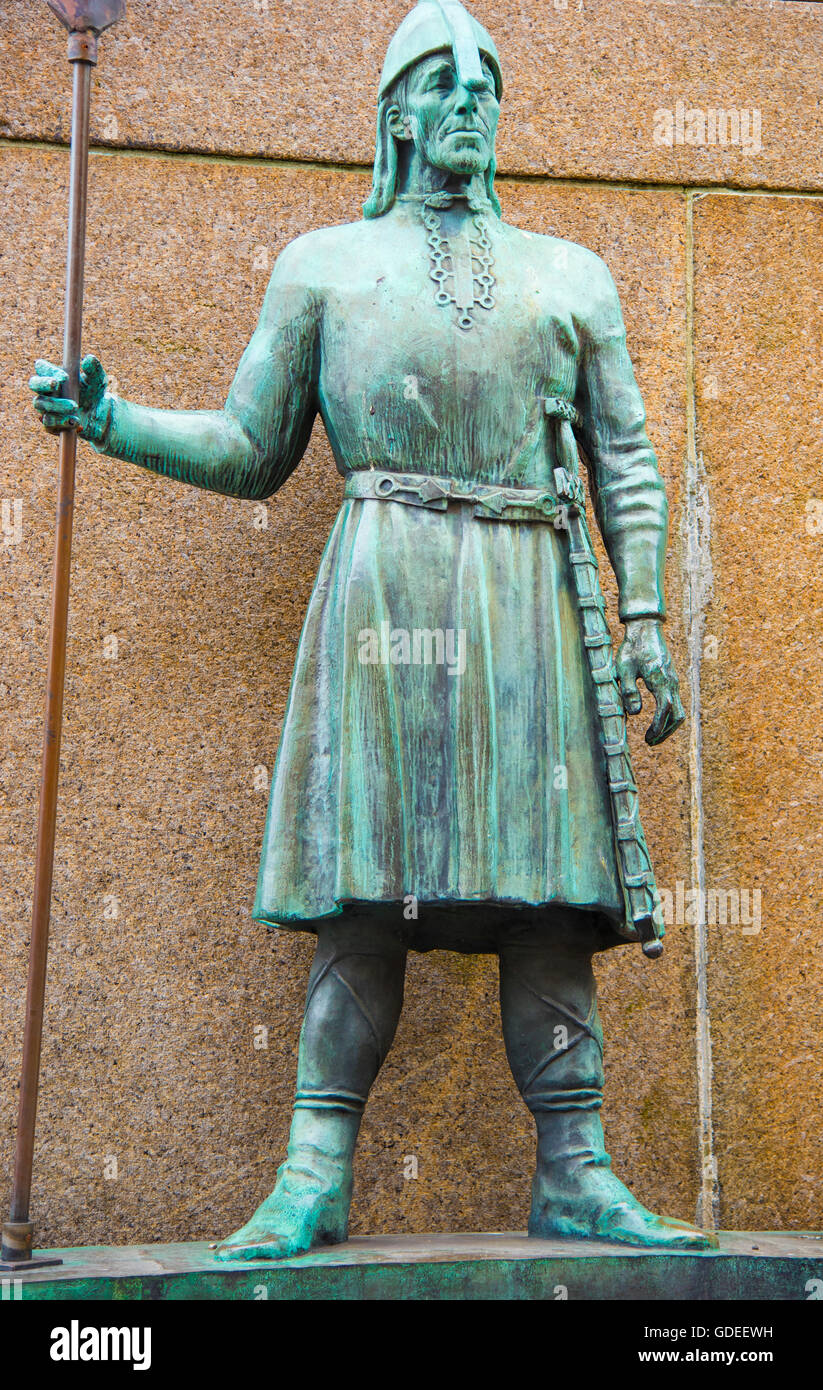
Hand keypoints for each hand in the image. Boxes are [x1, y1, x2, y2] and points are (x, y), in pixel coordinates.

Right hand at [29, 354, 109, 441]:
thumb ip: (94, 370)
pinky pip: (48, 425)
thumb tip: (89, 359)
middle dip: (43, 383)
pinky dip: (63, 424)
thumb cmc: (95, 394)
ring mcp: (47, 409)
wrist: (102, 418)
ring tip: (76, 407)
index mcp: (54, 376)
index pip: (42, 368)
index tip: (65, 376)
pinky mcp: (52, 426)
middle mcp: (47, 391)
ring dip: (58, 406)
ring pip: (41, 405)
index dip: (48, 370)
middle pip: (34, 384)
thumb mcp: (98, 381)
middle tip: (56, 385)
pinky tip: (78, 423)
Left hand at [616, 617, 684, 745]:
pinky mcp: (671, 679)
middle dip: (665, 732)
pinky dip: (668, 716)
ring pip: (679, 710)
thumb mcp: (624, 668)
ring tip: (652, 736)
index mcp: (660, 679)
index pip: (665, 710)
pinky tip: (656, 720)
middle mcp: (671, 682)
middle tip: (650, 742)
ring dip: (668, 726)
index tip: (648, 739)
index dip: (657, 728)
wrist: (646, 627)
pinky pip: (676, 702)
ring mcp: (674, 681)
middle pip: (678, 715)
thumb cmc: (632, 647)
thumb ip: (628, 691)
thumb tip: (635, 714)